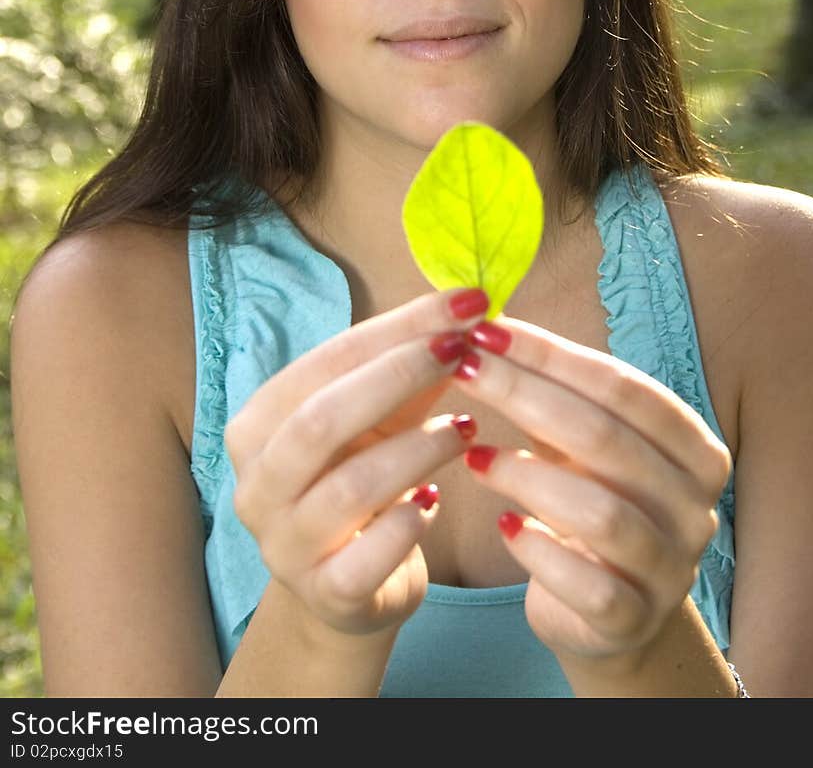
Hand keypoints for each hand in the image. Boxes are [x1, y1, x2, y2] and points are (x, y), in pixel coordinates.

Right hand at [224, 287, 487, 638]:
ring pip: (351, 486)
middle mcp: (257, 484)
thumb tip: (467, 310)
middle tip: (466, 352)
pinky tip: (434, 502)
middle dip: (400, 376)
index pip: (326, 362)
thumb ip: (412, 370)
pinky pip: (369, 556)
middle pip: (322, 418)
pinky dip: (410, 523)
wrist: (349, 587)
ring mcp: (284, 544)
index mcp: (259, 424)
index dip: (397, 330)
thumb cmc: (362, 480)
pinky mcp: (324, 594)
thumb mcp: (382, 419)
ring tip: (466, 431)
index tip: (463, 306)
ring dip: (420, 449)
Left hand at [455, 315, 732, 664]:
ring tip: (472, 454)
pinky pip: (589, 585)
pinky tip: (503, 526)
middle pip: (605, 437)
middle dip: (525, 395)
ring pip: (601, 512)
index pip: (623, 386)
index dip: (552, 354)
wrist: (607, 612)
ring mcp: (671, 568)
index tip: (487, 329)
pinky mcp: (634, 621)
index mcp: (695, 449)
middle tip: (463, 369)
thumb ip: (555, 394)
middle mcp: (696, 507)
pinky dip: (540, 551)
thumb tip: (486, 323)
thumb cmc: (590, 502)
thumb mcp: (585, 446)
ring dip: (527, 474)